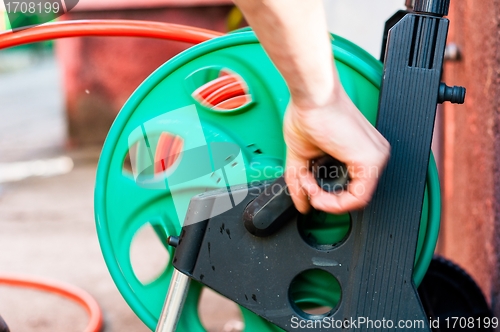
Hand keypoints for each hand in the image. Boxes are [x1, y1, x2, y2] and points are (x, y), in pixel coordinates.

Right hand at [283, 84, 390, 213]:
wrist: (312, 95)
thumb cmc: (309, 113)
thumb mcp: (302, 156)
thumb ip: (301, 183)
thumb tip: (301, 204)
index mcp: (360, 152)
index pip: (350, 188)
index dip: (326, 197)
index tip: (308, 190)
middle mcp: (373, 154)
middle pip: (352, 196)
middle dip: (324, 198)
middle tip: (307, 188)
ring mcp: (376, 157)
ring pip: (356, 200)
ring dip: (326, 199)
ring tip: (309, 185)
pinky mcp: (372, 160)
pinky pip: (358, 198)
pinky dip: (334, 201)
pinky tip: (318, 193)